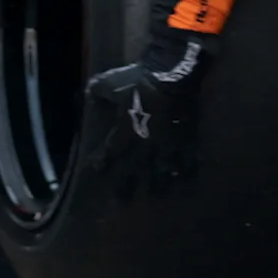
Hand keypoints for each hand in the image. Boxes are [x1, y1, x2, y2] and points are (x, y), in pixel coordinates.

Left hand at [86, 25, 212, 192]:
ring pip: (162, 172)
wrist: (172, 76)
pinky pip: (188, 161)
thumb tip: (89, 96)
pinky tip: (187, 182)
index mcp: (125, 131)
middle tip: (122, 201)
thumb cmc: (137, 80)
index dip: (102, 162)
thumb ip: (97, 93)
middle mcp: (145, 144)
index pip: (110, 152)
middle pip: (134, 170)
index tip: (97, 170)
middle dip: (127, 185)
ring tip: (157, 195)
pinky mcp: (187, 140)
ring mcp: (168, 144)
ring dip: (158, 184)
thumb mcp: (107, 84)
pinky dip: (188, 172)